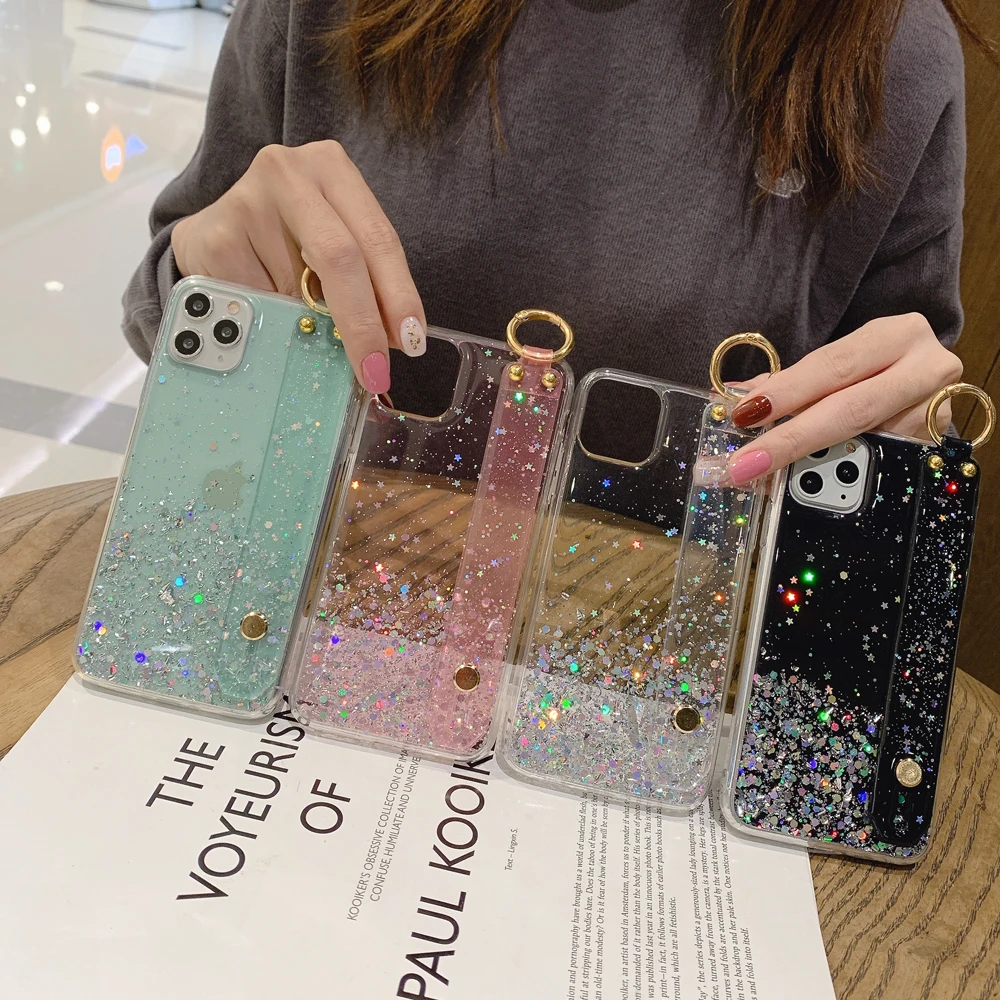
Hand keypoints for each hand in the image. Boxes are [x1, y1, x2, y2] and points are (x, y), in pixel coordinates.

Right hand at [171, 141, 425, 393]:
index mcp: (331, 169)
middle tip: (375, 368)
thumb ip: (362, 281)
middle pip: (341, 257)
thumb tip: (390, 342)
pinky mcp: (213, 237)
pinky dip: (272, 322)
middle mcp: (288, 173)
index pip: (378, 238)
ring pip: (296, 289)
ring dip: (311, 325)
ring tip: (303, 327)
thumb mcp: (330, 244)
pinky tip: (265, 311)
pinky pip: (259, 302)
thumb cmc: (286, 241)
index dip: (398, 295)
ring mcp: (245, 201)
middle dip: (363, 322)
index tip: (411, 342)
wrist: (212, 233)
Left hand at [725, 314, 962, 485]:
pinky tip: (810, 485)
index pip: (832, 365)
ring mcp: (938, 414)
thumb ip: (790, 381)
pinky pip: (881, 464)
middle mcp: (927, 369)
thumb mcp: (840, 365)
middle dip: (791, 438)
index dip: (787, 391)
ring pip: (867, 443)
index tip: (745, 414)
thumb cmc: (876, 370)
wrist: (931, 382)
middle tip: (746, 462)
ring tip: (767, 475)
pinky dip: (839, 474)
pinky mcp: (937, 448)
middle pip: (851, 408)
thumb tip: (733, 396)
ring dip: (811, 463)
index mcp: (896, 337)